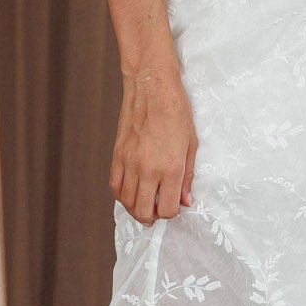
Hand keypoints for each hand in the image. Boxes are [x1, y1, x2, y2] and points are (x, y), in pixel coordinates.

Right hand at [111, 62, 197, 223]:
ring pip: (127, 202)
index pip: (168, 208)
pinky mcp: (118, 155)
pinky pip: (115, 185)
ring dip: (136, 208)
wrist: (152, 88)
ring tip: (145, 204)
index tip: (174, 205)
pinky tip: (130, 193)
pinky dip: (122, 195)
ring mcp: (130, 163)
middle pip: (144, 211)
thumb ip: (188, 176)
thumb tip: (186, 200)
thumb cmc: (177, 112)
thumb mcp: (191, 145)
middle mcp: (148, 169)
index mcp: (170, 168)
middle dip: (153, 216)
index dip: (172, 212)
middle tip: (158, 211)